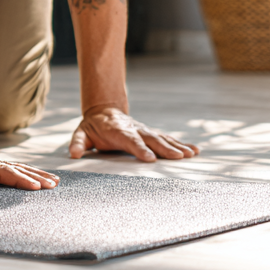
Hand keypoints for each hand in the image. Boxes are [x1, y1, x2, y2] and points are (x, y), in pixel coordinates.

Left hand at [0, 140, 58, 190]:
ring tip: (54, 181)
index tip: (34, 186)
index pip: (3, 172)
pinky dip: (27, 173)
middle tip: (53, 185)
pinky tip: (37, 178)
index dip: (19, 180)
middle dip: (35, 177)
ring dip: (36, 174)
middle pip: (16, 169)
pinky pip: (13, 170)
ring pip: (18, 168)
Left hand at [69, 106, 199, 160]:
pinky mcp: (151, 134)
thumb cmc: (93, 127)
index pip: (129, 140)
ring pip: (162, 138)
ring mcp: (144, 131)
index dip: (139, 148)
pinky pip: (167, 138)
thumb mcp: (82, 133)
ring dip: (177, 146)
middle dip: (164, 148)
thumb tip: (74, 154)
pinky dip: (181, 144)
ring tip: (190, 155)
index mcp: (118, 131)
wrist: (104, 111)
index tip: (149, 159)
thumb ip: (78, 143)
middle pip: (150, 139)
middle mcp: (134, 129)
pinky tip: (195, 150)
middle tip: (178, 158)